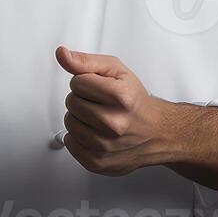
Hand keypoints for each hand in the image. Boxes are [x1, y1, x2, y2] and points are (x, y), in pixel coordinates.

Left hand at [55, 46, 171, 176]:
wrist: (156, 131)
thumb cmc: (134, 100)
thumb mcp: (115, 70)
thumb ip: (85, 61)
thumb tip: (61, 54)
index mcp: (121, 97)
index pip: (77, 82)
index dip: (85, 81)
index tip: (97, 86)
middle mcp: (115, 124)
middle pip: (72, 103)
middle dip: (81, 99)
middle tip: (99, 103)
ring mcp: (107, 146)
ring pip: (69, 123)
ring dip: (78, 118)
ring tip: (96, 117)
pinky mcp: (99, 162)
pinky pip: (70, 144)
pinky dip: (77, 136)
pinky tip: (93, 132)